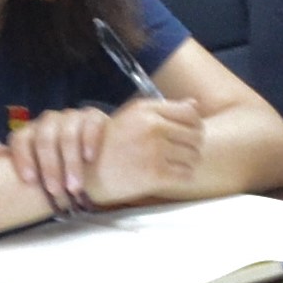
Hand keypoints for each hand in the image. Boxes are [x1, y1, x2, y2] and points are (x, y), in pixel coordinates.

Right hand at [77, 94, 212, 207]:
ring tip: (174, 165)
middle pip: (196, 135)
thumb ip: (163, 109)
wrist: (87, 172)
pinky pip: (185, 175)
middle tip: (183, 154)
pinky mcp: (154, 174)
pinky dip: (182, 177)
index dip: (195, 126)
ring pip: (193, 156)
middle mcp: (152, 126)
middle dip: (193, 146)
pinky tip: (170, 177)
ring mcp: (154, 150)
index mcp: (146, 110)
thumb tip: (195, 104)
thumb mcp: (132, 117)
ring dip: (188, 163)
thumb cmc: (111, 144)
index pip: (190, 114)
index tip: (188, 135)